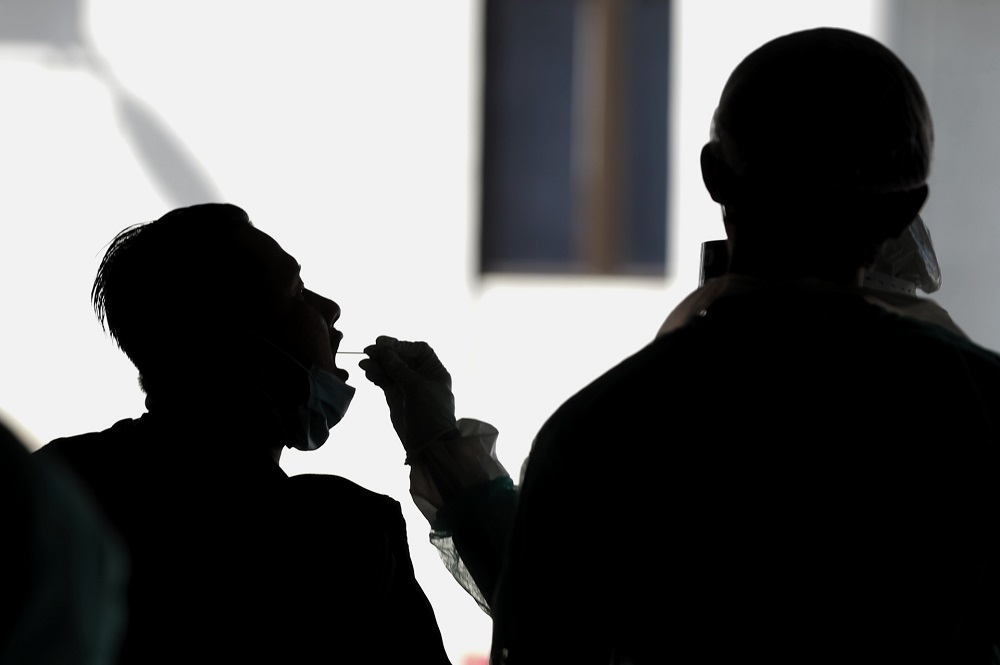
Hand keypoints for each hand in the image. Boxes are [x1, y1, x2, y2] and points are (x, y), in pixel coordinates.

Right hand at [360, 336, 457, 452]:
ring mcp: (407, 386)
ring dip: (377, 364)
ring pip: (390, 369)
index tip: (383, 343)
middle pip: (401, 358)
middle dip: (385, 354)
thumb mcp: (417, 388)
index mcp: (434, 370)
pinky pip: (385, 381)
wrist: (428, 443)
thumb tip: (384, 352)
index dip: (401, 345)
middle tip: (368, 350)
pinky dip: (376, 375)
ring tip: (363, 363)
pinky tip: (367, 371)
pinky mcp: (396, 397)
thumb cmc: (430, 412)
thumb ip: (399, 369)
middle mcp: (421, 376)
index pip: (417, 350)